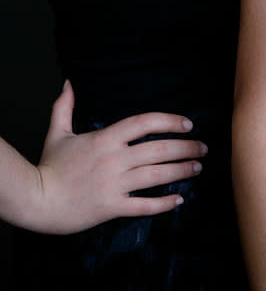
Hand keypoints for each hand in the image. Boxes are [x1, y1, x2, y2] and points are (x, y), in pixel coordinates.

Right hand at [30, 80, 206, 233]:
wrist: (37, 201)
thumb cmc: (49, 166)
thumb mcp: (58, 132)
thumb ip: (65, 107)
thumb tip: (68, 83)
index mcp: (105, 138)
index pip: (145, 123)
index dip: (170, 121)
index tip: (188, 124)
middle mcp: (113, 160)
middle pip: (159, 149)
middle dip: (186, 148)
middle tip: (203, 148)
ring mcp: (114, 185)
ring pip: (156, 176)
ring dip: (181, 171)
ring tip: (197, 167)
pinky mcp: (111, 207)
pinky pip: (144, 206)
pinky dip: (164, 204)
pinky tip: (179, 199)